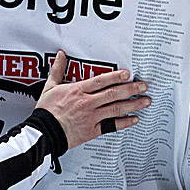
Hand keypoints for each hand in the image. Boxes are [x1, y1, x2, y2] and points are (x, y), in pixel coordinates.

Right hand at [35, 50, 150, 148]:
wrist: (44, 133)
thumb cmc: (47, 112)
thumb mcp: (50, 87)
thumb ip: (58, 70)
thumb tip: (61, 56)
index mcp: (78, 91)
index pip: (101, 81)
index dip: (116, 76)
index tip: (128, 74)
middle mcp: (87, 103)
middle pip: (113, 94)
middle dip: (131, 89)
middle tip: (144, 86)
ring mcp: (91, 117)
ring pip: (116, 109)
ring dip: (133, 104)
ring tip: (145, 101)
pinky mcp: (93, 130)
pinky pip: (112, 126)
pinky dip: (124, 122)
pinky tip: (134, 119)